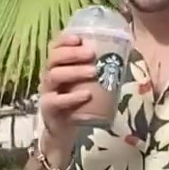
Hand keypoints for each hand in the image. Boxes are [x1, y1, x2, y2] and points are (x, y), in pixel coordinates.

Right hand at [39, 35, 97, 159]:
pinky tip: (86, 95)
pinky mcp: (49, 109)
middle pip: (54, 58)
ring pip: (55, 76)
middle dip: (72, 53)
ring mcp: (47, 92)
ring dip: (75, 72)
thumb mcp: (85, 84)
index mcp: (57, 66)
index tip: (80, 38)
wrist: (65, 130)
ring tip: (94, 72)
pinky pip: (56, 101)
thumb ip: (95, 70)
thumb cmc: (77, 102)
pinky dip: (72, 97)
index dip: (65, 40)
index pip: (55, 47)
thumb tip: (121, 56)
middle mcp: (49, 76)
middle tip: (91, 54)